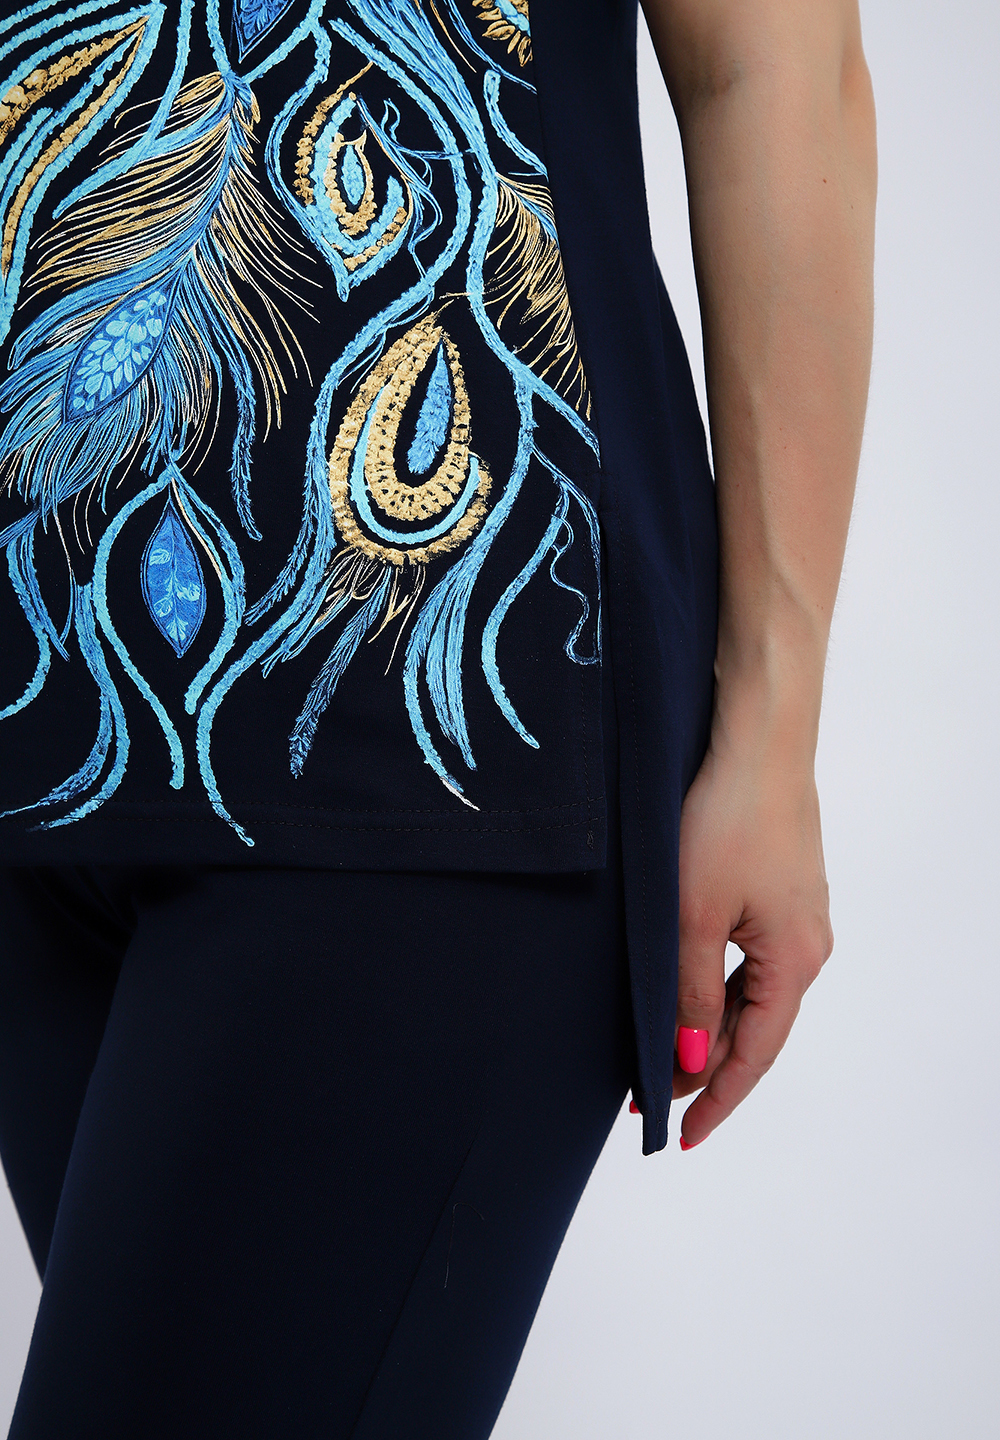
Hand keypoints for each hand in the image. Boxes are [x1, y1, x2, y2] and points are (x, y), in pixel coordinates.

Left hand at [673, 732, 833, 1147]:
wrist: (759, 742)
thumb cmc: (728, 822)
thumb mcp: (695, 916)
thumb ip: (692, 993)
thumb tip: (693, 1060)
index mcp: (796, 962)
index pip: (754, 1056)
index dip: (716, 1100)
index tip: (679, 1137)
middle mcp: (809, 946)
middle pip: (755, 1028)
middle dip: (704, 1066)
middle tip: (649, 1095)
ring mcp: (798, 916)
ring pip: (750, 993)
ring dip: (707, 1025)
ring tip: (659, 1051)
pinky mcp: (781, 890)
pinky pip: (749, 958)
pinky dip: (716, 984)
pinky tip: (685, 988)